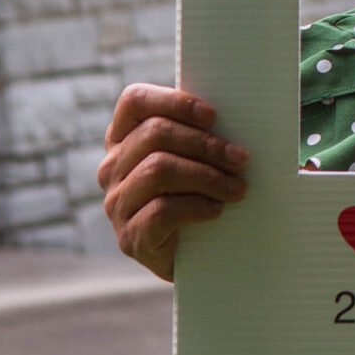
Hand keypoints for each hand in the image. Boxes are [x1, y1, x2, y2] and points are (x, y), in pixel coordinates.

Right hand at [97, 84, 249, 282]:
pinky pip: (161, 210)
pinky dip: (197, 206)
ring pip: (158, 170)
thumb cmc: (204, 190)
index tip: (213, 115)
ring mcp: (117, 204)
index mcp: (125, 137)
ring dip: (208, 176)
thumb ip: (205, 129)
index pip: (134, 101)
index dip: (173, 102)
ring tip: (237, 187)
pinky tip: (217, 209)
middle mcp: (113, 168)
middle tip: (241, 158)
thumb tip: (242, 108)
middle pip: (154, 134)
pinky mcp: (130, 237)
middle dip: (206, 143)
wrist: (200, 253)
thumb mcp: (200, 155)